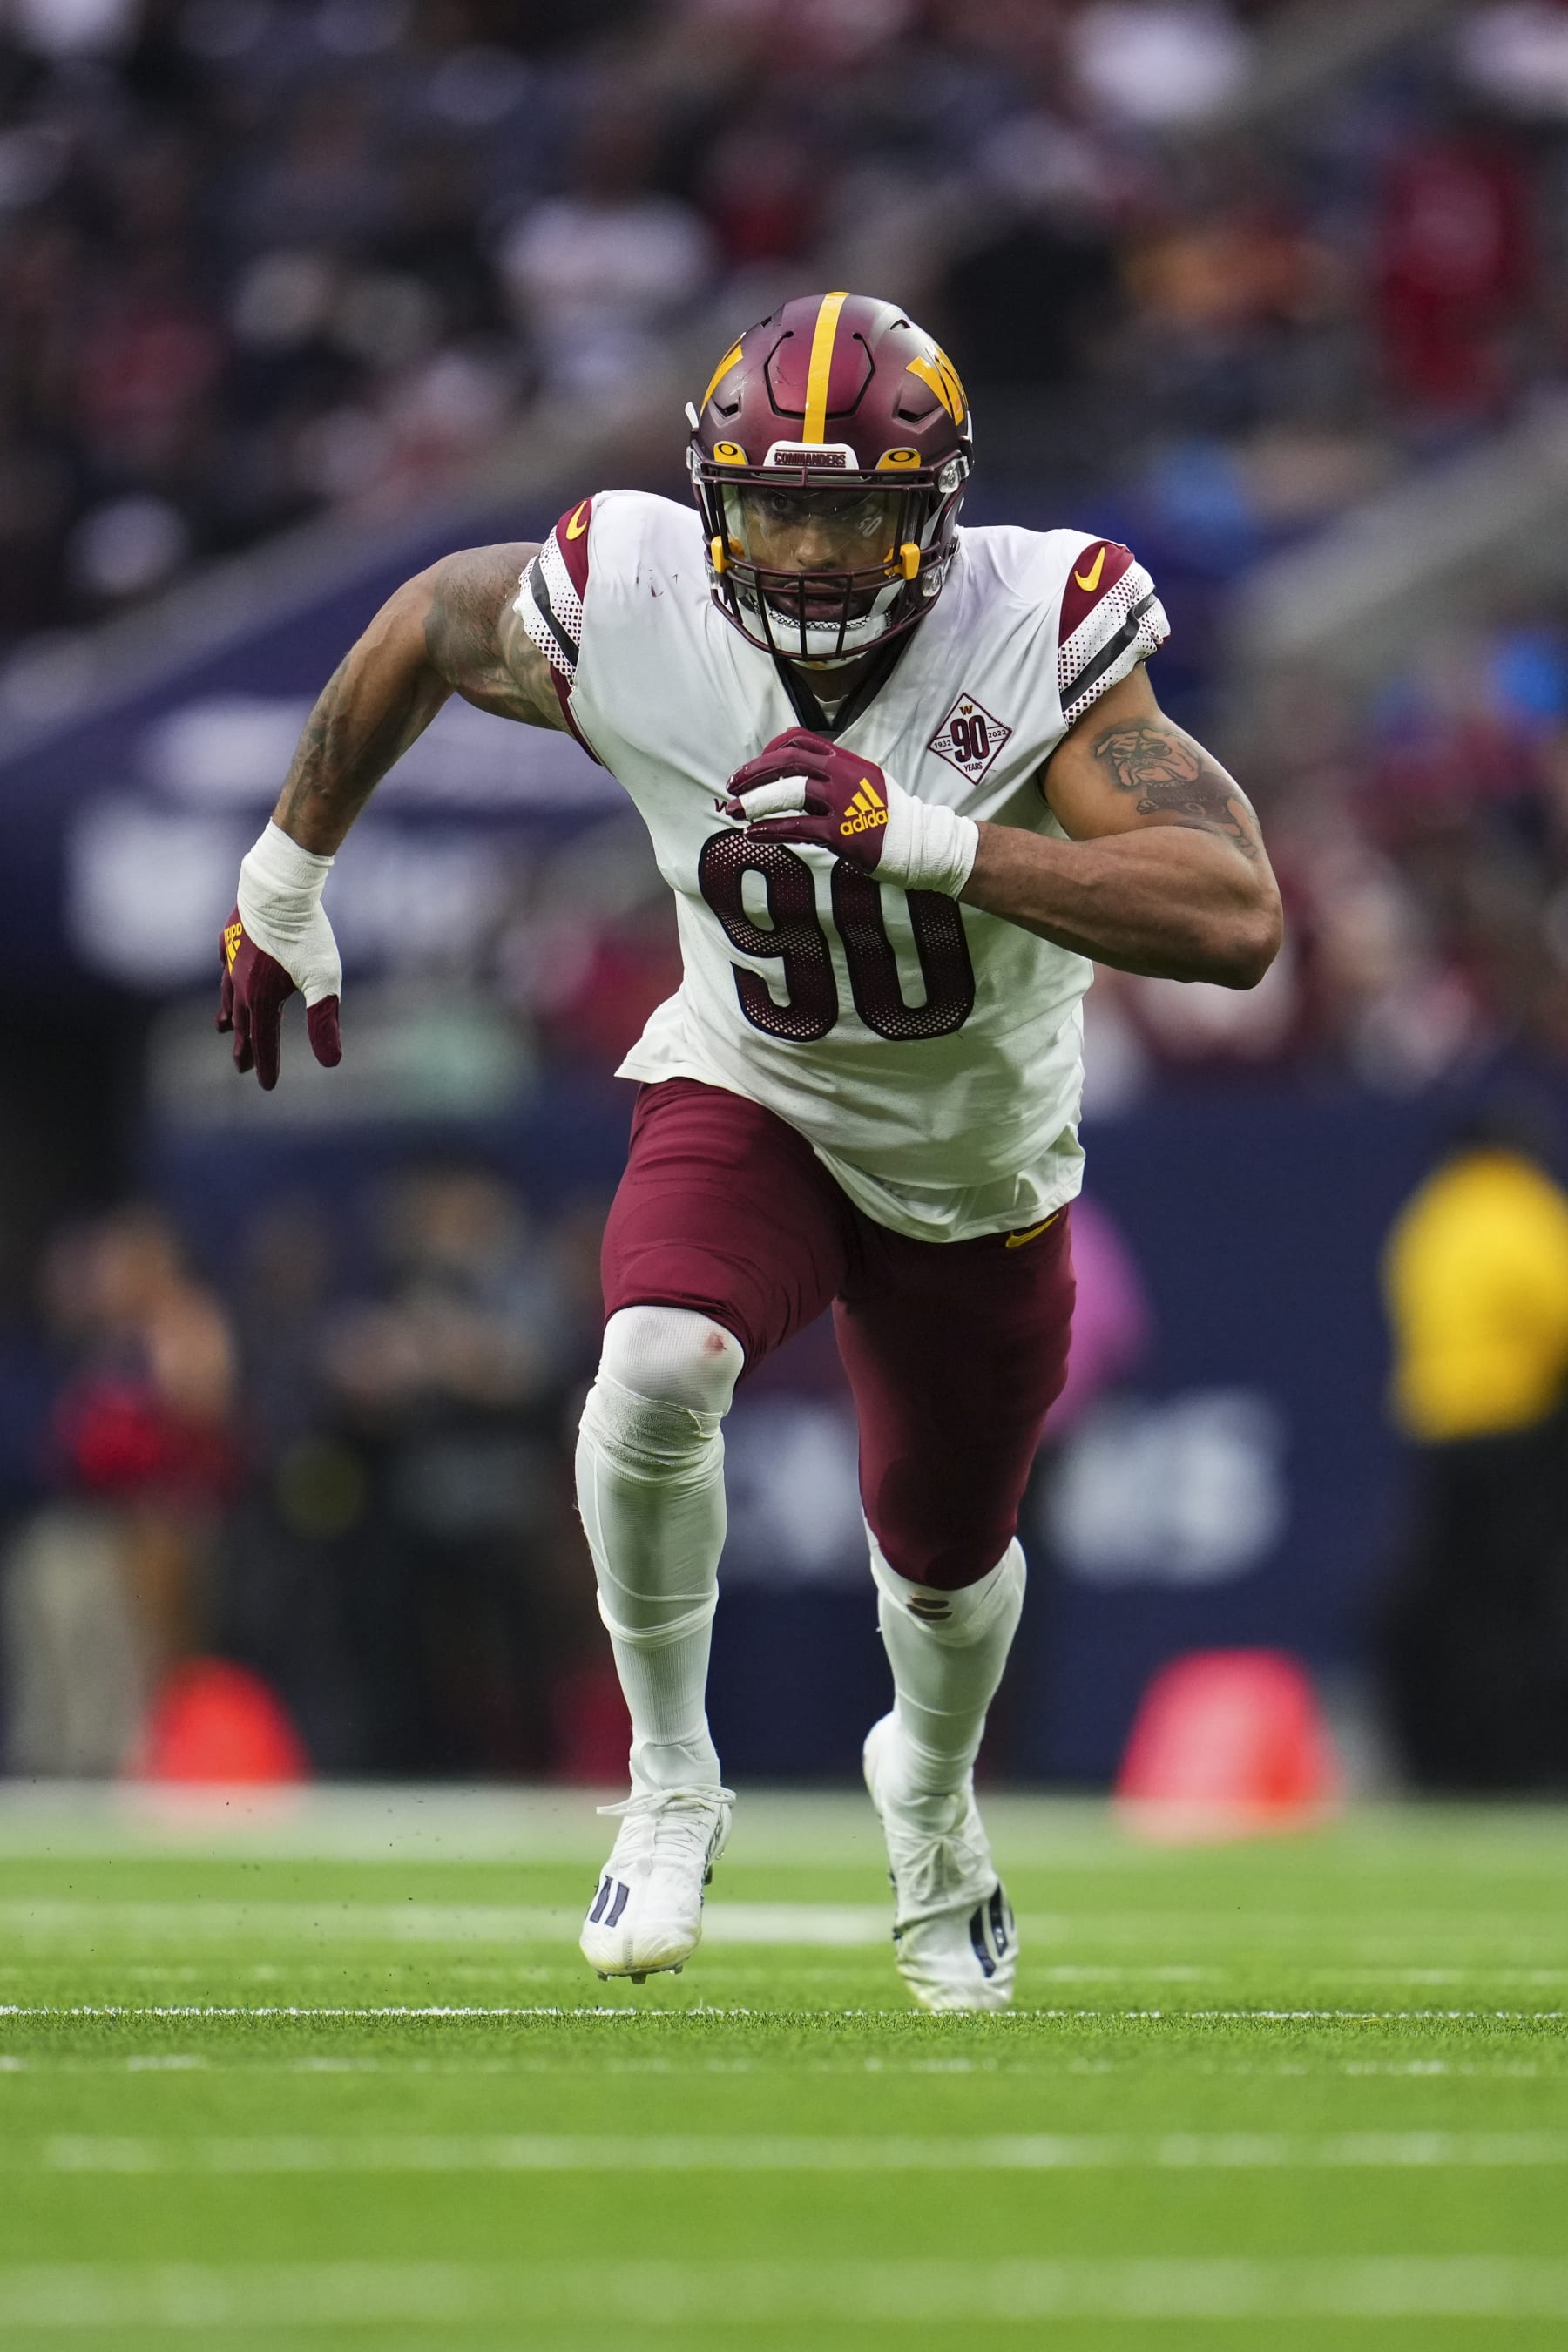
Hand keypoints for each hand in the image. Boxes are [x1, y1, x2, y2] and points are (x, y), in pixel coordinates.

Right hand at [216, 824, 342, 1089]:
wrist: (278, 887)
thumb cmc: (305, 934)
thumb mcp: (323, 980)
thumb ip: (324, 1021)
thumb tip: (332, 1064)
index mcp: (261, 999)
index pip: (264, 1041)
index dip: (267, 1065)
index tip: (267, 1086)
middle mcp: (241, 983)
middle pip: (243, 1023)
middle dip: (245, 1046)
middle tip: (241, 1067)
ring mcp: (233, 958)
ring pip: (229, 994)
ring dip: (230, 1015)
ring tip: (224, 1028)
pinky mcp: (232, 935)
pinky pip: (225, 962)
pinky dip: (225, 977)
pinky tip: (226, 974)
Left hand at [722, 727, 977, 896]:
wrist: (922, 842)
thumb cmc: (891, 816)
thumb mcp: (866, 781)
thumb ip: (836, 775)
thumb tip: (800, 776)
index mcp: (847, 760)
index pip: (801, 740)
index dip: (770, 749)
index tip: (753, 765)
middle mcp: (843, 775)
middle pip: (788, 761)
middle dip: (753, 772)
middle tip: (731, 785)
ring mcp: (843, 803)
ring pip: (789, 793)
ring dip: (755, 801)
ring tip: (733, 811)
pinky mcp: (842, 833)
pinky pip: (797, 828)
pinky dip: (770, 830)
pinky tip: (752, 834)